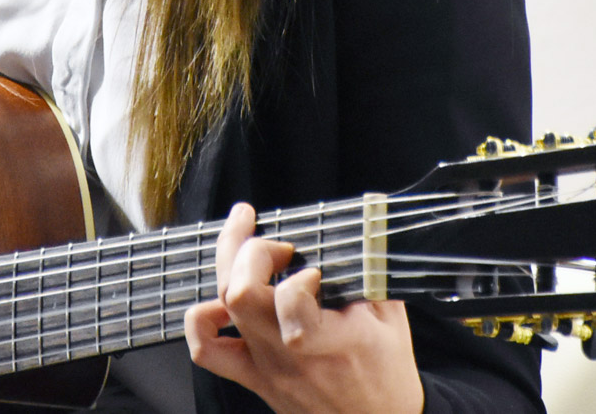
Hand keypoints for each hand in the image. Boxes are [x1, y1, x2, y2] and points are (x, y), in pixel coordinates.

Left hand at [184, 203, 423, 413]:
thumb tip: (364, 217)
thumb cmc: (386, 373)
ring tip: (248, 252)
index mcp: (334, 341)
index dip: (297, 276)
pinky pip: (207, 350)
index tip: (314, 269)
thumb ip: (371, 269)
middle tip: (280, 246)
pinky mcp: (253, 378)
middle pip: (240, 294)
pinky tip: (220, 300)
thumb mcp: (392, 318)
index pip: (291, 304)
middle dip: (252, 251)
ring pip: (220, 309)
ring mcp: (266, 368)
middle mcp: (291, 355)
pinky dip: (202, 317)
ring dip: (228, 267)